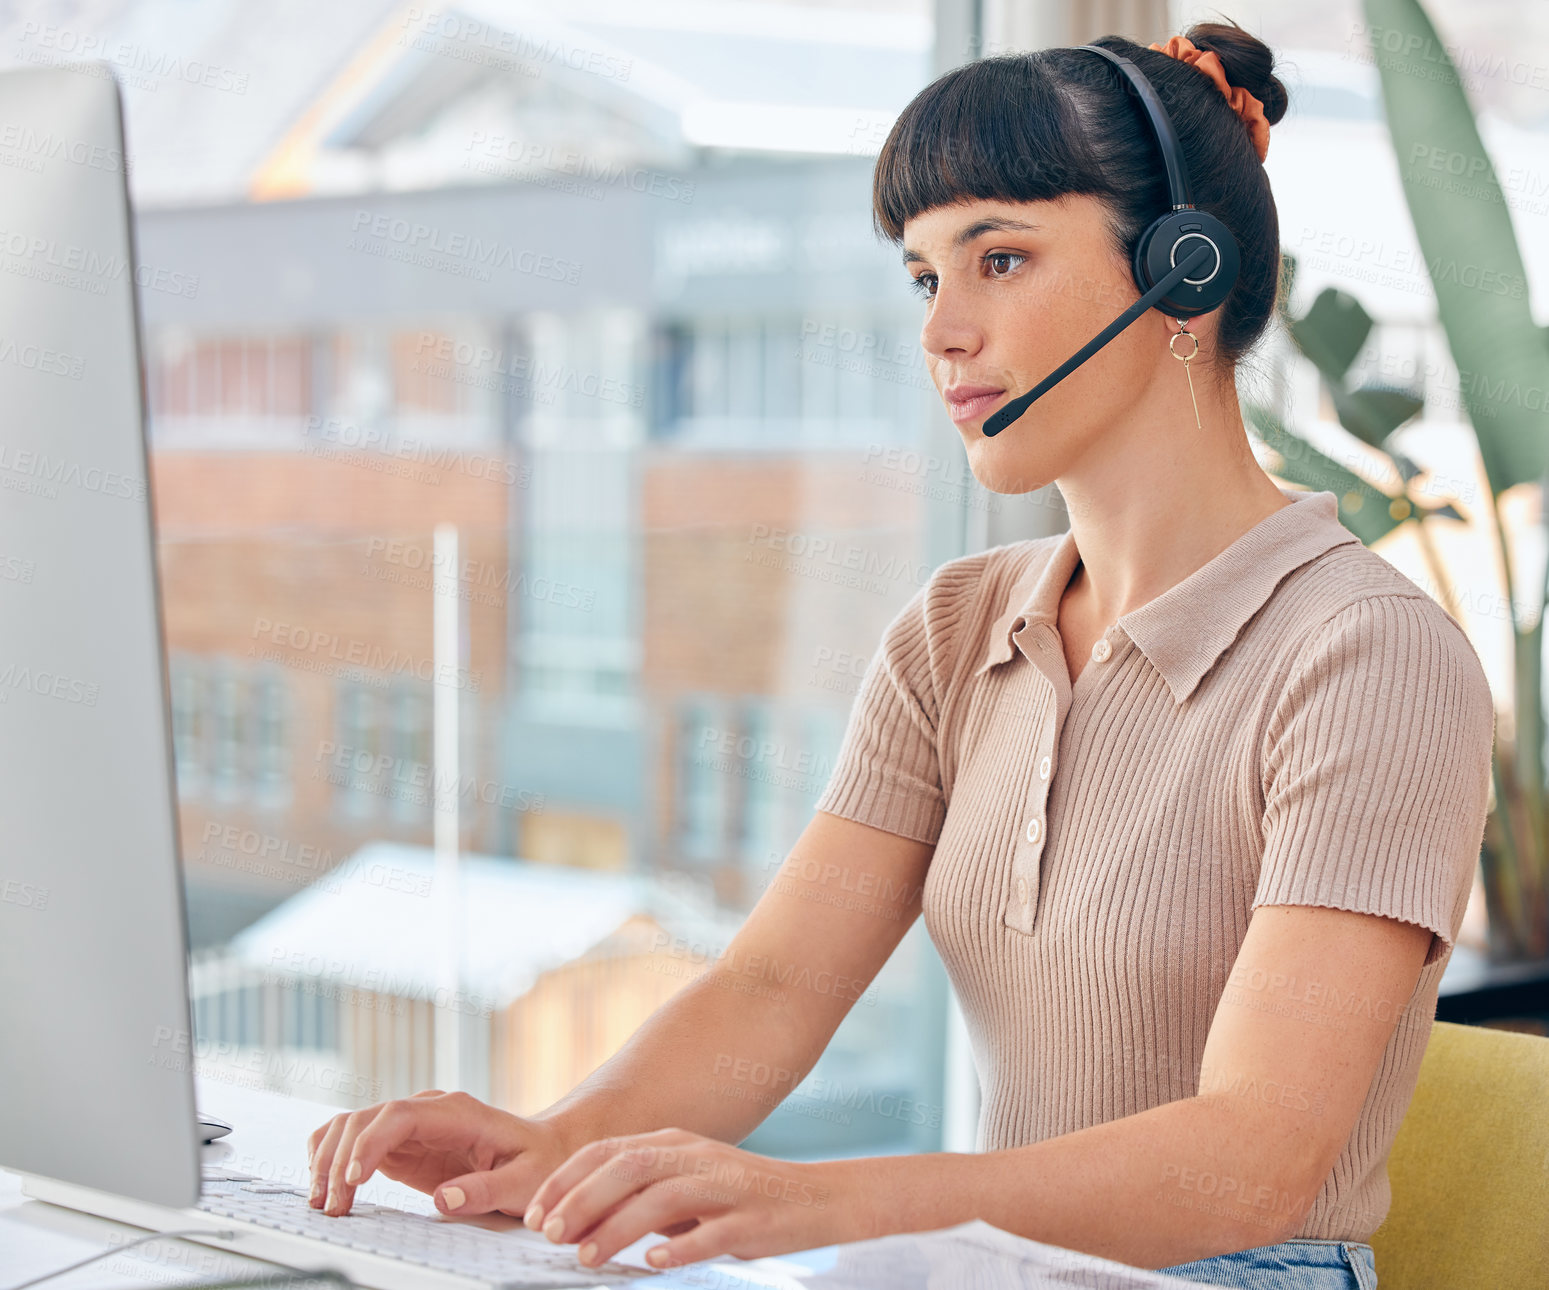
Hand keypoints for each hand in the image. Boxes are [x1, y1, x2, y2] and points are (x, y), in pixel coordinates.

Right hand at [306, 1089, 578, 1217]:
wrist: (543, 1148)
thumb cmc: (538, 1162)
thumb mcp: (524, 1180)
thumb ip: (487, 1190)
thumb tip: (444, 1200)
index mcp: (457, 1112)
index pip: (399, 1114)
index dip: (370, 1142)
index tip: (354, 1179)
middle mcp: (430, 1109)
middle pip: (367, 1118)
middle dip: (341, 1160)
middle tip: (333, 1207)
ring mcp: (413, 1123)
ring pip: (353, 1125)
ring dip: (330, 1159)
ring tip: (323, 1203)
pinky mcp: (403, 1143)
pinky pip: (357, 1140)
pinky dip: (334, 1158)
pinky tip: (326, 1185)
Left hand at [520, 1127, 841, 1270]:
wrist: (813, 1199)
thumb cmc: (737, 1198)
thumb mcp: (683, 1182)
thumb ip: (638, 1191)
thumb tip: (573, 1218)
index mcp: (673, 1143)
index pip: (606, 1151)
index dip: (565, 1180)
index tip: (533, 1214)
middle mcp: (695, 1156)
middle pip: (628, 1168)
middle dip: (581, 1200)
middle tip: (549, 1235)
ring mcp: (725, 1186)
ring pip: (662, 1198)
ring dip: (618, 1227)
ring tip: (586, 1256)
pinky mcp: (751, 1219)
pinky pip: (712, 1232)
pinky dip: (681, 1247)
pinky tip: (655, 1264)